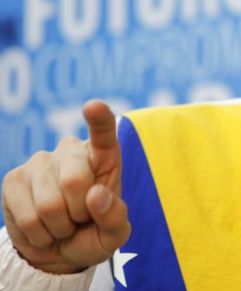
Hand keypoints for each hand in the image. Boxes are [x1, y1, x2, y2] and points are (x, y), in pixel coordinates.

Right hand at [1, 100, 130, 273]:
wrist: (59, 247)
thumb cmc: (93, 231)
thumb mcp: (114, 233)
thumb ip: (114, 216)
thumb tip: (96, 195)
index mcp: (103, 155)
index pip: (104, 132)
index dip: (99, 119)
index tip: (93, 106)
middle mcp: (72, 150)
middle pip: (74, 182)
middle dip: (79, 213)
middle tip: (80, 218)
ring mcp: (41, 160)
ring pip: (49, 205)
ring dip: (59, 226)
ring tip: (63, 222)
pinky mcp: (14, 178)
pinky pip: (28, 217)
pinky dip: (39, 234)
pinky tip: (43, 226)